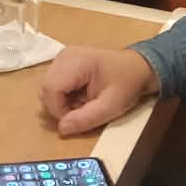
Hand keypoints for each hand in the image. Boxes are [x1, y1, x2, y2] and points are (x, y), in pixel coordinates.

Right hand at [40, 46, 157, 137]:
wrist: (139, 67)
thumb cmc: (128, 84)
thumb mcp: (111, 106)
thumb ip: (86, 118)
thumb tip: (62, 129)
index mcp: (76, 61)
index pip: (51, 89)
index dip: (58, 110)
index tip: (75, 119)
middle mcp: (64, 56)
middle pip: (46, 88)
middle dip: (59, 107)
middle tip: (81, 111)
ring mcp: (63, 57)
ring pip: (47, 87)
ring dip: (60, 102)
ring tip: (82, 103)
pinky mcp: (64, 61)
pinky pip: (53, 83)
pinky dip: (62, 95)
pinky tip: (79, 96)